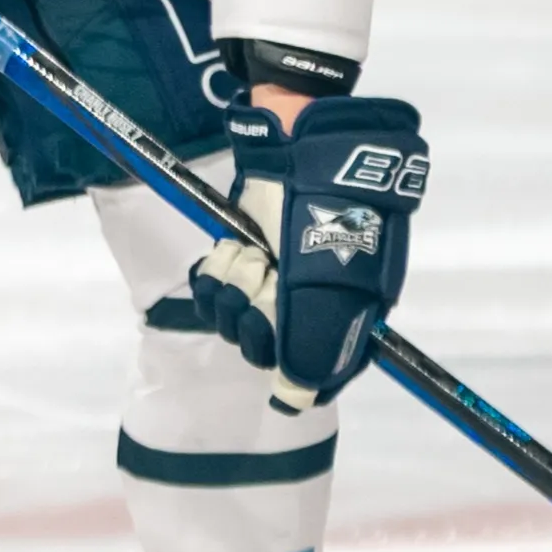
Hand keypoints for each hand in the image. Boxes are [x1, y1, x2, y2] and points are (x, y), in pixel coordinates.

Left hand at [221, 94, 426, 397]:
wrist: (303, 151)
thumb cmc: (325, 218)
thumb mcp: (328, 286)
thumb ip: (312, 347)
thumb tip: (296, 400)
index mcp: (340, 315)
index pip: (309, 371)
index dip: (287, 367)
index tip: (274, 343)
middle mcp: (304, 304)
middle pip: (260, 346)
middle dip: (252, 315)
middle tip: (265, 277)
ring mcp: (270, 279)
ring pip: (230, 318)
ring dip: (233, 286)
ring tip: (249, 253)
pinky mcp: (241, 256)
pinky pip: (210, 289)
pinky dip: (213, 272)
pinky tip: (230, 249)